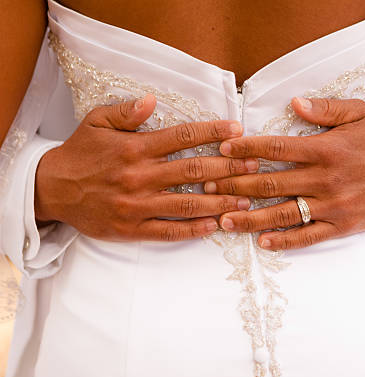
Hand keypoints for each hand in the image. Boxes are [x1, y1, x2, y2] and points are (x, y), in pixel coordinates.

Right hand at [34, 94, 258, 240]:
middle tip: (254, 165)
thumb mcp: (96, 122)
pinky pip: (168, 230)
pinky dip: (193, 229)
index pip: (183, 137)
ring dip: (220, 202)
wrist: (52, 189)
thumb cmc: (80, 153)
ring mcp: (137, 205)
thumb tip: (152, 100)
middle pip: (194, 171)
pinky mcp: (132, 228)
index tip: (237, 129)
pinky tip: (215, 226)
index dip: (213, 132)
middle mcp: (140, 176)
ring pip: (187, 203)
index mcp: (136, 148)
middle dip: (228, 167)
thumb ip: (126, 112)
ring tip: (245, 199)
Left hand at [206, 97, 364, 249]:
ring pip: (284, 213)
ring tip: (223, 220)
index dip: (246, 149)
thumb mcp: (358, 113)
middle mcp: (326, 179)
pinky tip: (263, 242)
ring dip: (250, 218)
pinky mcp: (342, 225)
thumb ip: (325, 109)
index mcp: (326, 149)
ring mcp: (333, 205)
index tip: (222, 149)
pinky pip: (309, 236)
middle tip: (207, 187)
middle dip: (234, 185)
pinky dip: (286, 241)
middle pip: (271, 183)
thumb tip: (293, 104)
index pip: (277, 148)